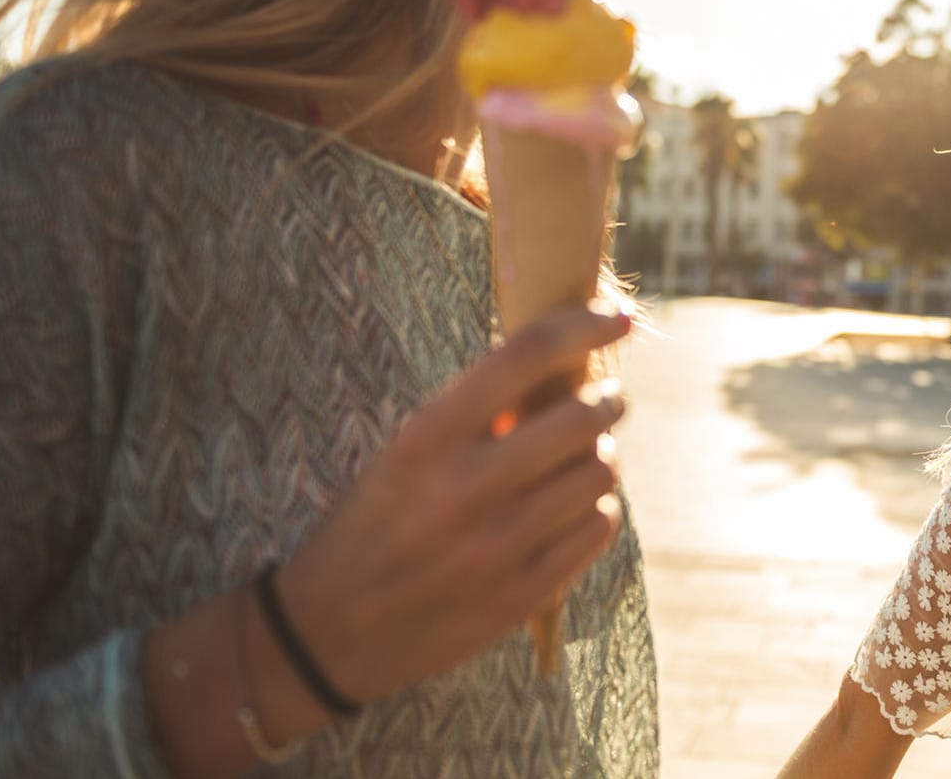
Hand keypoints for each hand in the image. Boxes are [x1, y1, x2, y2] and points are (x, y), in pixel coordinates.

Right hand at [275, 304, 631, 705]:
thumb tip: (567, 365)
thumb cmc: (373, 522)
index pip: (526, 355)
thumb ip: (474, 416)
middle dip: (609, 401)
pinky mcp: (519, 595)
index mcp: (425, 438)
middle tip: (609, 401)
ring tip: (586, 458)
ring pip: (599, 474)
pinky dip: (599, 508)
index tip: (619, 317)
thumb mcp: (402, 454)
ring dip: (603, 457)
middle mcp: (463, 488)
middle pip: (581, 417)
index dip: (586, 325)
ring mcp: (495, 546)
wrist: (332, 631)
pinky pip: (598, 529)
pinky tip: (579, 507)